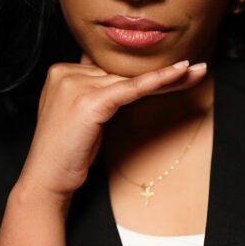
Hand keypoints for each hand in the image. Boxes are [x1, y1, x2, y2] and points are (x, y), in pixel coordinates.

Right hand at [18, 56, 207, 202]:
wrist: (47, 179)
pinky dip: (158, 81)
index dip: (143, 69)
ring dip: (168, 77)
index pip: (110, 66)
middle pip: (122, 70)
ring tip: (198, 72)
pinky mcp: (90, 101)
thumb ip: (96, 94)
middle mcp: (66, 72)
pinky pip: (132, 89)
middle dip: (160, 73)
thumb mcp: (82, 116)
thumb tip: (127, 85)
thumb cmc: (67, 153)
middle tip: (196, 69)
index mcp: (62, 71)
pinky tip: (181, 73)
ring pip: (130, 78)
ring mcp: (76, 84)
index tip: (175, 67)